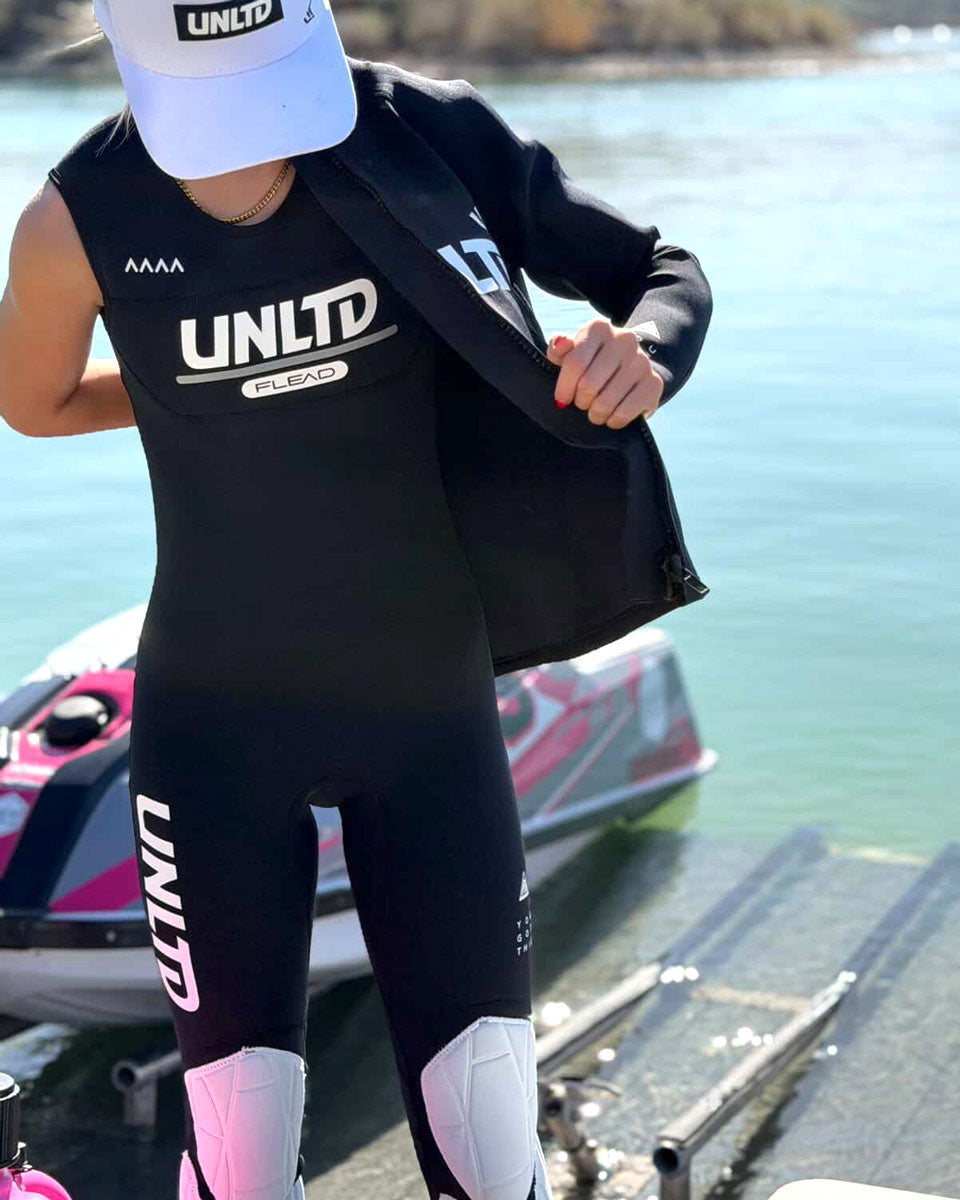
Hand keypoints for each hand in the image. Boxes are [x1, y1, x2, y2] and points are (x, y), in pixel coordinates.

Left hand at [545, 318, 662, 428]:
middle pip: (589, 384)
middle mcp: (624, 339)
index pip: (575, 363)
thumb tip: (560, 342)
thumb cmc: (591, 365)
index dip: (564, 388)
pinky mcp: (654, 383)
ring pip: (605, 402)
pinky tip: (611, 417)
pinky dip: (613, 421)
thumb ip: (558, 351)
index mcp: (599, 328)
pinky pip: (625, 412)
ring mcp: (642, 361)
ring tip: (595, 412)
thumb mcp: (571, 356)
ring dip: (595, 414)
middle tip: (582, 404)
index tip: (562, 399)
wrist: (630, 371)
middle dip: (580, 402)